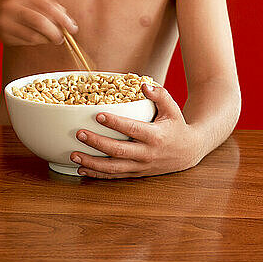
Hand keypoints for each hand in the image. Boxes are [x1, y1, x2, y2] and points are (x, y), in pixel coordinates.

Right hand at [0, 0, 77, 45]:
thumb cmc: (16, 5)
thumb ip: (49, 4)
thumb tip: (67, 18)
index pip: (47, 7)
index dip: (63, 19)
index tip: (73, 28)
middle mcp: (11, 6)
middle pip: (40, 22)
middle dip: (55, 33)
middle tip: (62, 38)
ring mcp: (4, 22)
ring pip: (33, 36)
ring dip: (46, 40)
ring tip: (51, 38)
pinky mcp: (2, 36)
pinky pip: (25, 42)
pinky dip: (35, 42)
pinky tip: (37, 38)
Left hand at [70, 84, 202, 178]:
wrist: (188, 152)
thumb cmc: (177, 126)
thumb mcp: (173, 108)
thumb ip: (159, 94)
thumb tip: (143, 85)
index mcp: (156, 136)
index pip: (132, 129)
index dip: (115, 123)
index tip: (98, 115)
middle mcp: (147, 154)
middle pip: (119, 151)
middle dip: (97, 143)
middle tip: (80, 134)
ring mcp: (141, 166)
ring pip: (114, 168)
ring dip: (92, 163)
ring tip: (74, 154)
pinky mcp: (137, 173)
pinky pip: (115, 176)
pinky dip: (98, 174)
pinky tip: (82, 168)